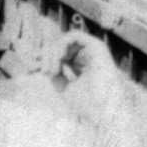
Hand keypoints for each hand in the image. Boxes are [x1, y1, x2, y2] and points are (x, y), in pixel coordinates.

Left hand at [52, 30, 132, 144]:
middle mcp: (90, 57)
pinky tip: (59, 59)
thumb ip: (54, 73)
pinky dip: (62, 45)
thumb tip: (45, 63)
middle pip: (61, 46)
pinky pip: (74, 35)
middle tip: (47, 72)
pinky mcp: (98, 47)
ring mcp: (95, 51)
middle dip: (48, 56)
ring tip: (53, 69)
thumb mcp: (63, 87)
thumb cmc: (88, 104)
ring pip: (66, 40)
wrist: (105, 111)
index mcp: (84, 67)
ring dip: (54, 52)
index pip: (60, 55)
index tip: (40, 72)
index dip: (47, 60)